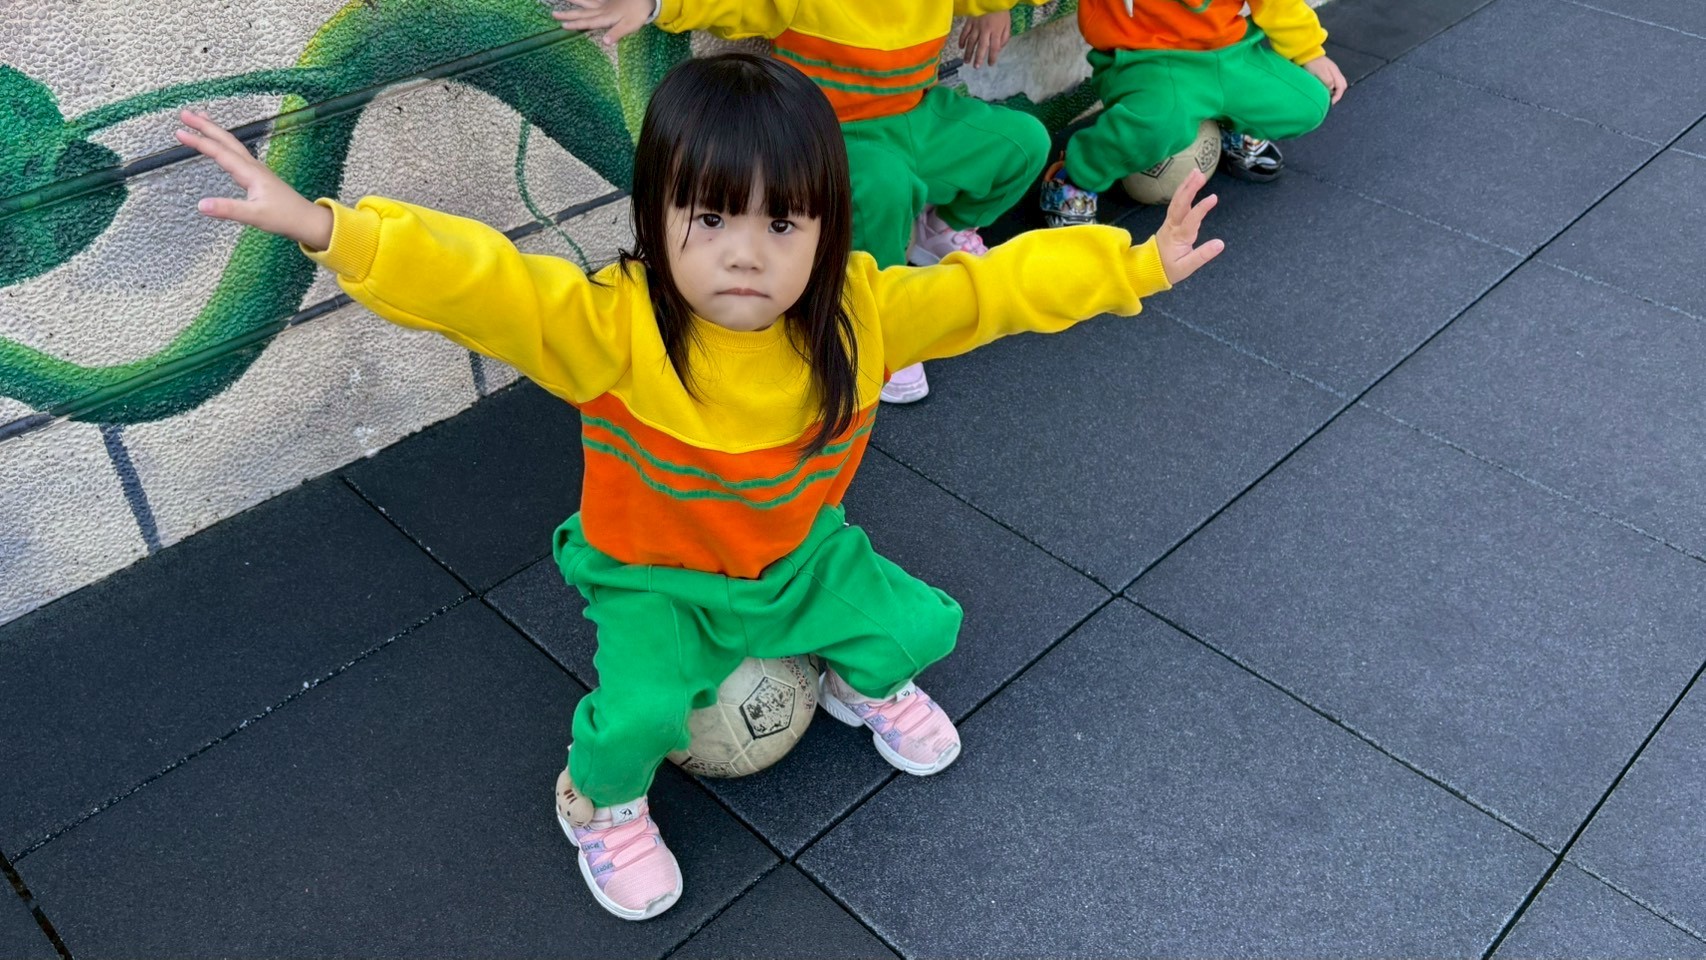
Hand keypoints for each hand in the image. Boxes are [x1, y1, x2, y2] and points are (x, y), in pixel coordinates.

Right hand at [175, 110, 331, 249]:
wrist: (306, 220)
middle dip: (205, 126)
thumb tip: (201, 205)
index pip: (219, 152)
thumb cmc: (284, 218)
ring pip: (232, 144)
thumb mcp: (255, 216)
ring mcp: (256, 169)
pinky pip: (237, 153)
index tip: (179, 132)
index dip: (198, 142)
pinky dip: (224, 144)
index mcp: (250, 173)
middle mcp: (252, 166)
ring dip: (215, 131)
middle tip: (185, 114)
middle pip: (226, 140)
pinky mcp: (258, 176)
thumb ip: (228, 209)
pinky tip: (220, 146)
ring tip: (199, 119)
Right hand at [552, 0, 654, 45]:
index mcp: (605, 18)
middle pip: (583, 13)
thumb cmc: (638, 13)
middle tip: (554, 14)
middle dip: (568, 14)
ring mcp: (605, 4)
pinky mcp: (609, 1)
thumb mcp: (630, 26)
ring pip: (587, 2)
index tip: (562, 25)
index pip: (587, 22)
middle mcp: (602, 10)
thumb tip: (605, 42)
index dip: (575, 24)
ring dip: (575, 1)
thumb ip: (616, 33)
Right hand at [959, 11, 1011, 68]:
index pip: (994, 48)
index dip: (992, 57)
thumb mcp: (1008, 24)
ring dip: (968, 52)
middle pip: (982, 47)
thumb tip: (999, 48)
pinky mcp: (970, 21)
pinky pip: (964, 32)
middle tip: (976, 67)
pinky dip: (962, 40)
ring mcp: (976, 26)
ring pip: (971, 41)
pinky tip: (961, 47)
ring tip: (966, 61)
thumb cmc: (1001, 12)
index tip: (990, 64)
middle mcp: (986, 30)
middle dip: (978, 58)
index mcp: (996, 31)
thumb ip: (1005, 37)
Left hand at [1154, 168, 1222, 285]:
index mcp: (1179, 237)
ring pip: (1177, 200)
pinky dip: (1183, 191)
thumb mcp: (1186, 267)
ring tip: (1196, 172)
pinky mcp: (1170, 220)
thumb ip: (1203, 255)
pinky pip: (1176, 202)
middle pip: (1180, 204)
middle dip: (1190, 188)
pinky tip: (1189, 182)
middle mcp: (1173, 226)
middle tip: (1200, 175)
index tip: (1213, 198)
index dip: (1201, 208)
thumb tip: (1220, 244)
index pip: (1191, 220)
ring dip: (1186, 185)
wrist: (1149, 268)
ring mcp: (1170, 221)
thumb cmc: (1169, 269)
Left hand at [1302, 54, 1346, 104]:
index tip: (1331, 103)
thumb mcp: (1320, 73)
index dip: (1337, 97)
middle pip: (1342, 86)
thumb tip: (1332, 89)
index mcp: (1335, 72)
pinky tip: (1324, 90)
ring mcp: (1332, 71)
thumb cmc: (1313, 63)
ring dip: (1334, 91)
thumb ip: (1328, 81)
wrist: (1306, 53)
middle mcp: (1336, 72)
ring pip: (1337, 84)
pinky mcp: (1326, 71)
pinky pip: (1332, 81)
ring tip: (1326, 97)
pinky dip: (1330, 88)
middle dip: (1337, 95)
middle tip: (1330, 102)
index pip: (1342, 87)